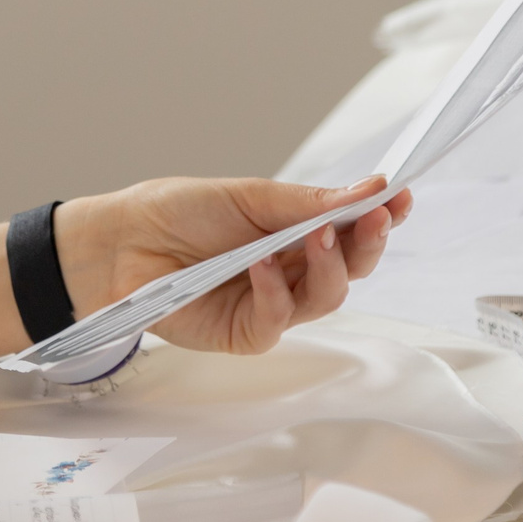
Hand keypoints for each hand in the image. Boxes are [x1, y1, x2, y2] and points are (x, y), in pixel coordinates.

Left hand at [55, 176, 411, 355]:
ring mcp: (272, 304)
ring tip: (319, 236)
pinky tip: (262, 265)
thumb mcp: (247, 196)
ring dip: (329, 266)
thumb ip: (304, 202)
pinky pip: (277, 320)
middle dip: (368, 243)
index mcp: (296, 233)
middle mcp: (292, 270)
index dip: (380, 217)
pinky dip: (274, 291)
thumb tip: (369, 188)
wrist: (122, 241)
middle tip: (375, 218)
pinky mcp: (245, 333)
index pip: (351, 230)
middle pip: (350, 267)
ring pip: (325, 298)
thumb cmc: (179, 212)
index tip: (400, 197)